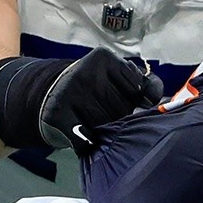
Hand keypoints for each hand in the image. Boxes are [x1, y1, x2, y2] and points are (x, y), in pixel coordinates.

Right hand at [38, 48, 161, 151]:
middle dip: (119, 116)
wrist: (49, 94)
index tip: (121, 96)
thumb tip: (153, 100)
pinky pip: (85, 139)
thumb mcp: (117, 77)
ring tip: (92, 121)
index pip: (138, 89)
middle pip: (123, 108)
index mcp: (104, 58)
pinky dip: (88, 143)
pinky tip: (83, 136)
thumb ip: (144, 84)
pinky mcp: (55, 114)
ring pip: (106, 124)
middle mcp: (85, 72)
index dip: (135, 100)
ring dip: (104, 131)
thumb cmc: (95, 88)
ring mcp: (68, 92)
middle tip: (102, 110)